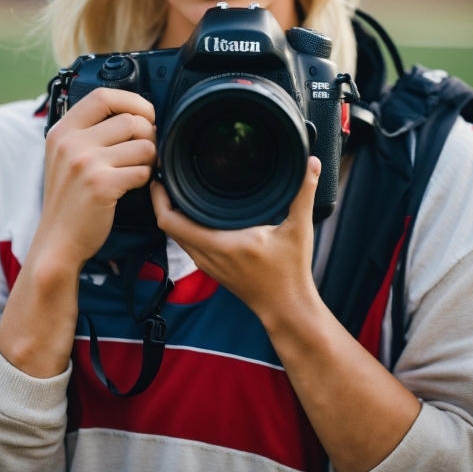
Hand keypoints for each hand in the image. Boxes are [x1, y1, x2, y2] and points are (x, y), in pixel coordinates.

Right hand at [36, 88, 156, 267]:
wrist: (57, 242)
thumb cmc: (69, 199)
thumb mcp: (65, 157)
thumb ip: (88, 132)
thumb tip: (131, 112)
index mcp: (62, 131)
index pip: (103, 96)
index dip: (132, 100)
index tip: (144, 113)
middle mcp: (71, 143)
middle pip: (131, 120)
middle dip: (149, 135)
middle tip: (145, 151)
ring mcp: (85, 163)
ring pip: (143, 145)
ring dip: (149, 159)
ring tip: (138, 170)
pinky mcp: (102, 185)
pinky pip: (143, 171)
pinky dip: (145, 179)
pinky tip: (132, 186)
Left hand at [151, 156, 320, 322]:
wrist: (287, 308)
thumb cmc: (290, 272)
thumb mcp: (299, 230)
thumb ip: (304, 193)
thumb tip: (312, 163)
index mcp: (220, 243)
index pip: (171, 222)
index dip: (160, 197)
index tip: (163, 175)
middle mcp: (206, 255)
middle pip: (167, 225)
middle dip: (162, 199)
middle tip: (168, 173)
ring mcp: (207, 263)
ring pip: (176, 235)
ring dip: (172, 212)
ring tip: (178, 187)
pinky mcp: (212, 267)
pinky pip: (187, 242)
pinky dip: (183, 225)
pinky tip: (194, 210)